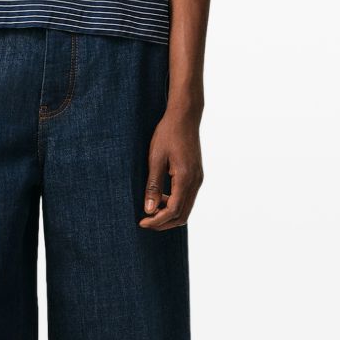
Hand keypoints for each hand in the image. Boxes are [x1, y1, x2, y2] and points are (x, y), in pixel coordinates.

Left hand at [138, 108, 203, 229]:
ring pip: (186, 209)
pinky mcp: (196, 176)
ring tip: (150, 209)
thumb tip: (149, 210)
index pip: (173, 210)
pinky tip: (160, 198)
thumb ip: (153, 185)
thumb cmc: (168, 133)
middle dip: (163, 223)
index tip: (141, 222)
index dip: (157, 220)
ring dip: (168, 214)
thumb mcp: (155, 158)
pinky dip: (174, 204)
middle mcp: (195, 182)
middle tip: (145, 222)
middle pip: (182, 215)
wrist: (185, 116)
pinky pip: (187, 199)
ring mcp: (198, 179)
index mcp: (185, 178)